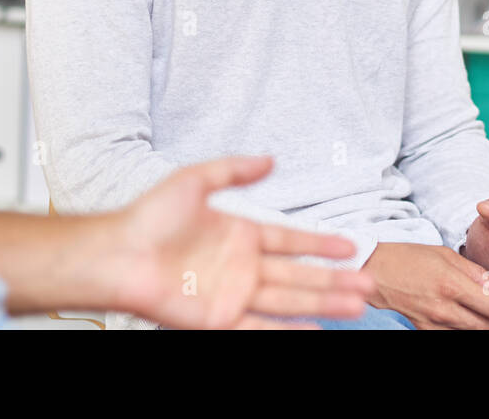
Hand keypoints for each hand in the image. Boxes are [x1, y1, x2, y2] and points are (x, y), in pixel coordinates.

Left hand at [108, 155, 376, 328]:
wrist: (118, 254)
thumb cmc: (148, 217)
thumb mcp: (194, 180)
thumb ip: (234, 170)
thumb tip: (270, 159)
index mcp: (239, 234)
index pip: (290, 240)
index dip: (321, 243)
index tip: (352, 246)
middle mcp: (241, 266)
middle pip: (299, 275)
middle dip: (334, 279)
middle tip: (369, 283)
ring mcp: (233, 294)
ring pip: (289, 301)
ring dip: (323, 303)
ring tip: (356, 305)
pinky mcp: (218, 320)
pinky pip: (261, 327)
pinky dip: (289, 330)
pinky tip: (315, 330)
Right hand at [362, 241, 488, 328]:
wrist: (376, 272)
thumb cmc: (411, 258)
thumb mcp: (446, 255)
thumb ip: (476, 274)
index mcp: (452, 285)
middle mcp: (445, 309)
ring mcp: (435, 324)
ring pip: (476, 334)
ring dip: (488, 327)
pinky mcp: (426, 331)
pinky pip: (456, 336)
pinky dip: (468, 330)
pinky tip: (470, 319)